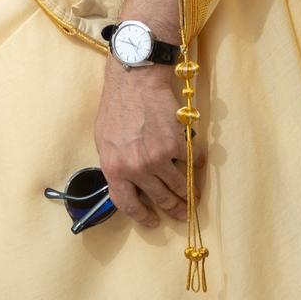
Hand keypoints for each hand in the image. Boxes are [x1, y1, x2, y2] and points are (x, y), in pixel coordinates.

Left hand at [94, 59, 192, 228]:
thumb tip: (128, 186)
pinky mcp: (178, 145)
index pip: (127, 204)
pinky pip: (192, 163)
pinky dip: (196, 165)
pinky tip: (195, 165)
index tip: (153, 221)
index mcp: (114, 167)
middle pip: (161, 199)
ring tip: (193, 197)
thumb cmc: (116, 106)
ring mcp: (159, 157)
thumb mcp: (104, 139)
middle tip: (182, 212)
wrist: (133, 79)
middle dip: (174, 209)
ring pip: (180, 187)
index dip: (142, 217)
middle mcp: (137, 167)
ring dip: (189, 194)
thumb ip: (116, 165)